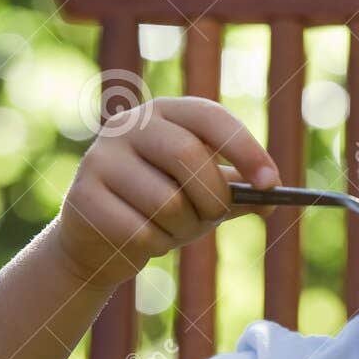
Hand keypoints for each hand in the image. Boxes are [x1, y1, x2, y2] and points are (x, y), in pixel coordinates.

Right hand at [54, 96, 279, 287]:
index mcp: (164, 113)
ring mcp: (99, 158)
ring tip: (170, 229)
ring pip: (167, 202)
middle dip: (214, 197)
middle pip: (188, 156)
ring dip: (182, 228)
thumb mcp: (204, 194)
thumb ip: (240, 191)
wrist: (99, 241)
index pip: (210, 117)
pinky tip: (142, 240)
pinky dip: (156, 245)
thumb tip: (276, 197)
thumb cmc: (161, 208)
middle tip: (216, 215)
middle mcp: (127, 126)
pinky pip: (141, 231)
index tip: (271, 184)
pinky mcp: (82, 198)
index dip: (244, 148)